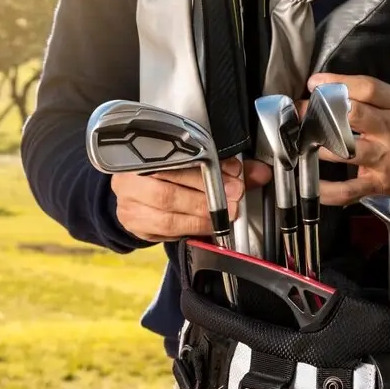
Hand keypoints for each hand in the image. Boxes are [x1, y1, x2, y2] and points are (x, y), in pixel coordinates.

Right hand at [113, 158, 265, 241]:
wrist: (140, 187)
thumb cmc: (169, 169)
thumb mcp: (195, 159)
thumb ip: (227, 165)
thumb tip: (260, 172)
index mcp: (141, 155)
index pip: (173, 161)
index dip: (205, 169)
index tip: (233, 174)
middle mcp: (129, 181)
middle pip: (167, 194)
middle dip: (207, 199)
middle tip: (234, 199)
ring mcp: (129, 206)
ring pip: (166, 218)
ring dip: (202, 218)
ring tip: (225, 215)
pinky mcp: (136, 227)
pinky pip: (165, 233)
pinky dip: (192, 229)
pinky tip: (208, 225)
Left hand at [303, 73, 389, 206]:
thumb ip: (367, 97)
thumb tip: (322, 85)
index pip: (369, 89)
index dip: (339, 83)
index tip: (315, 83)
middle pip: (355, 114)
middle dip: (321, 111)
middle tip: (301, 112)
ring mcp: (384, 159)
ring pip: (347, 150)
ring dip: (318, 147)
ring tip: (301, 144)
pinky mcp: (377, 185)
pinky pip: (347, 189)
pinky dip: (326, 190)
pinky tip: (311, 185)